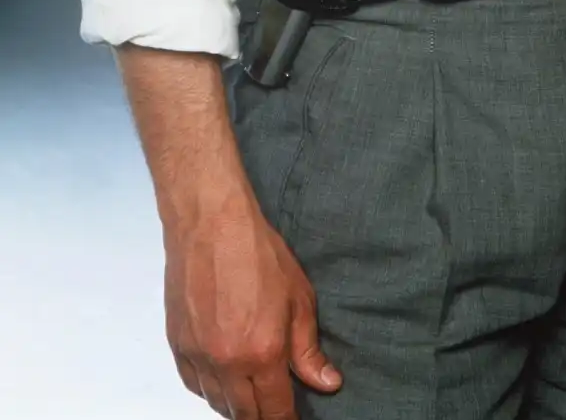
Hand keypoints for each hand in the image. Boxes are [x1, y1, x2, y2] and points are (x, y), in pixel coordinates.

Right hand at [165, 193, 340, 418]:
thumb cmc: (258, 253)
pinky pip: (194, 386)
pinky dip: (210, 389)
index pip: (275, 411)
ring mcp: (198, 357)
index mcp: (262, 353)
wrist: (211, 224)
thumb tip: (327, 383)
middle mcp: (227, 363)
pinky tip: (223, 378)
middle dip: (261, 416)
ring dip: (236, 405)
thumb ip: (308, 348)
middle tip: (274, 406)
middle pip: (244, 415)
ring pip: (217, 404)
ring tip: (251, 392)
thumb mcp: (298, 297)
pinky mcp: (177, 346)